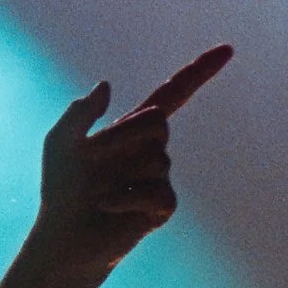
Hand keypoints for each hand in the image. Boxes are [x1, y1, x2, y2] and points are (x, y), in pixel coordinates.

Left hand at [36, 43, 232, 285]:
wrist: (61, 238)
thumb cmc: (59, 190)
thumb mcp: (59, 143)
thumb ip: (79, 112)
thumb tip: (106, 85)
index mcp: (129, 130)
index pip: (170, 95)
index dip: (198, 72)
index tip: (228, 50)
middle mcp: (150, 150)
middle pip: (158, 122)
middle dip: (124, 135)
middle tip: (94, 160)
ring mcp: (159, 179)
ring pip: (155, 161)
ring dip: (117, 176)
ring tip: (98, 195)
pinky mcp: (160, 209)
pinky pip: (158, 193)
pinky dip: (125, 199)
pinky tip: (108, 208)